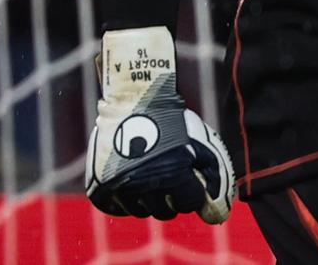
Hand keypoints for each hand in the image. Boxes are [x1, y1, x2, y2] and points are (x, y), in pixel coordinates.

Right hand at [85, 27, 233, 222]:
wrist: (133, 100)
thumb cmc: (174, 122)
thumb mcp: (202, 144)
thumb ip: (215, 179)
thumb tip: (218, 217)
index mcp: (173, 174)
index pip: (189, 203)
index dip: (193, 191)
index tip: (190, 178)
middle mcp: (144, 184)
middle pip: (165, 211)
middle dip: (174, 197)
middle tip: (171, 177)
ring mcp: (118, 187)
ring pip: (142, 211)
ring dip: (151, 199)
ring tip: (153, 176)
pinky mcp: (100, 187)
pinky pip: (118, 208)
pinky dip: (128, 199)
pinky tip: (135, 181)